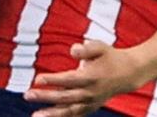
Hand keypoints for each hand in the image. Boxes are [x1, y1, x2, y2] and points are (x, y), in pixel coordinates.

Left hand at [25, 41, 148, 116]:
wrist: (128, 74)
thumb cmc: (110, 57)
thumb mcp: (100, 47)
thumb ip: (86, 48)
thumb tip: (72, 50)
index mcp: (91, 77)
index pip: (68, 80)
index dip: (53, 80)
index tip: (37, 79)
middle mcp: (90, 93)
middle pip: (65, 97)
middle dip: (45, 97)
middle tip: (28, 95)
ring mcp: (91, 102)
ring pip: (69, 111)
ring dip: (51, 113)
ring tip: (35, 115)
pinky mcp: (90, 107)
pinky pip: (74, 114)